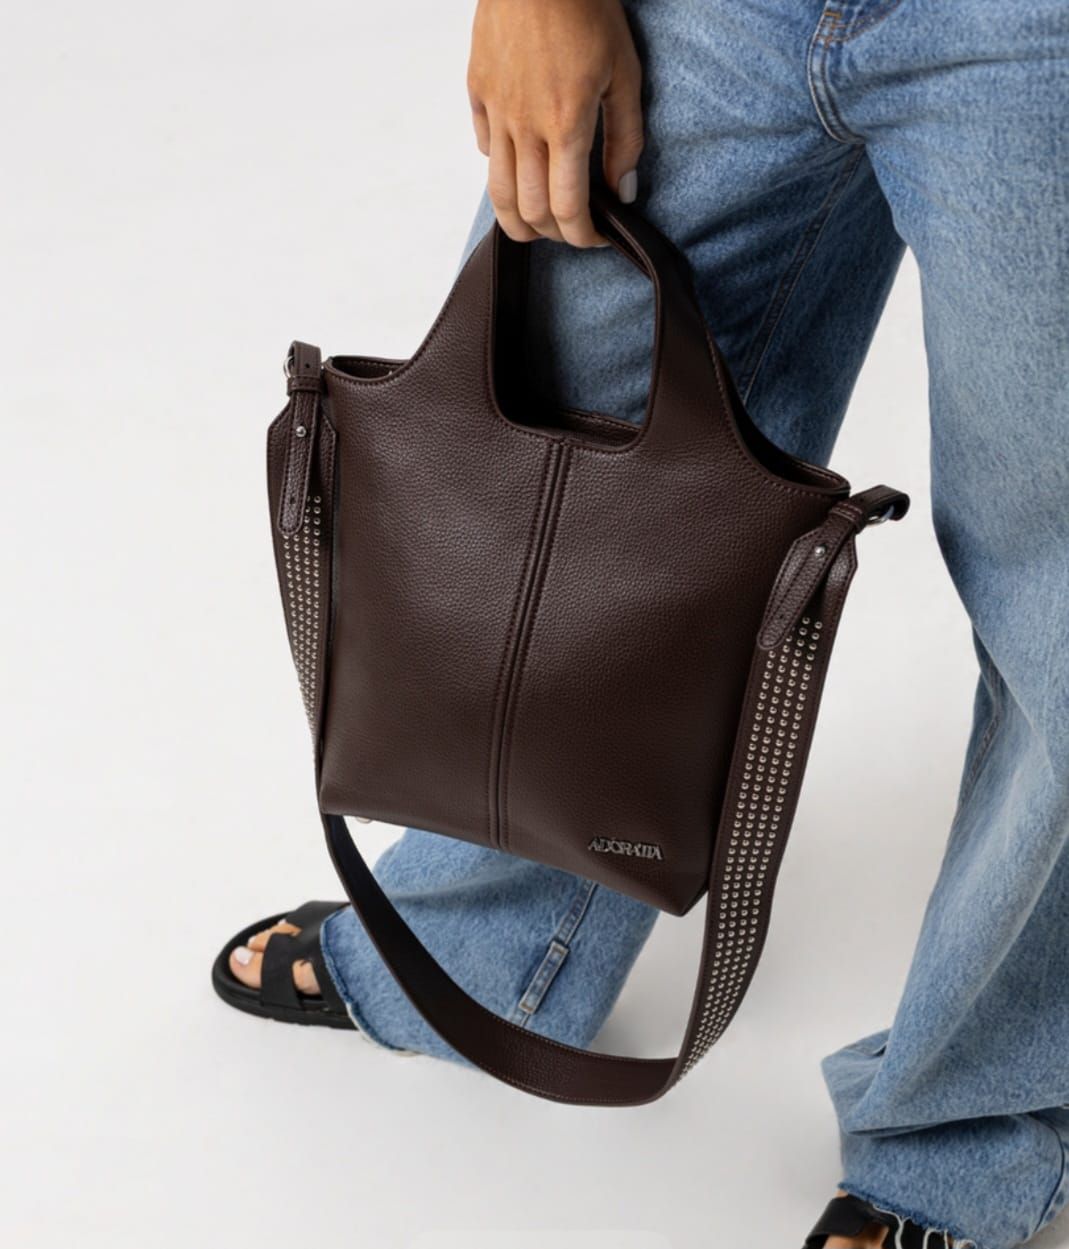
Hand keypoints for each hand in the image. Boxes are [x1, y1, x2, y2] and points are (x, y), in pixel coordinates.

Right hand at [467, 0, 643, 246]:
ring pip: (498, 191)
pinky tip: (517, 166)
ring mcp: (496, 110)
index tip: (596, 238)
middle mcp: (524, 126)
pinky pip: (482, 147)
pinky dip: (498, 169)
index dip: (582, 236)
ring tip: (537, 223)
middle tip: (571, 231)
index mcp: (565, 124)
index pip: (568, 207)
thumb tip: (624, 190)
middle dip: (553, 234)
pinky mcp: (478, 90)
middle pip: (530, 209)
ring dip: (518, 220)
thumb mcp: (625, 71)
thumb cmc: (585, 6)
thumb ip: (626, 137)